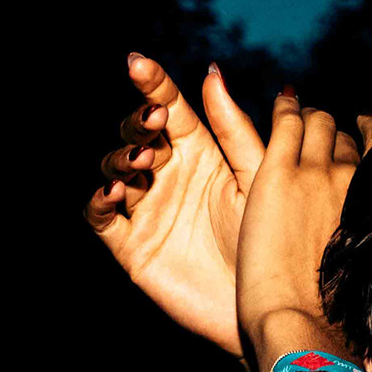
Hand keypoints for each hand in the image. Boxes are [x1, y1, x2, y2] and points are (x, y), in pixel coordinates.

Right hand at [86, 54, 266, 355]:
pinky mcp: (132, 246)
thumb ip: (235, 130)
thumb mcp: (257, 179)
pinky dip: (100, 202)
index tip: (139, 63)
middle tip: (153, 122)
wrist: (266, 307)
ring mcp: (147, 209)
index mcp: (199, 154)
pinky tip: (115, 194)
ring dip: (122, 157)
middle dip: (138, 122)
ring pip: (115, 169)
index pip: (169, 108)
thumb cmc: (270, 243)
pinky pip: (103, 217)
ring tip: (143, 160)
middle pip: (137, 134)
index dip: (153, 84)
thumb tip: (212, 70)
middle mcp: (168, 176)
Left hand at [238, 87, 371, 364]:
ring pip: (317, 124)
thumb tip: (371, 244)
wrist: (300, 321)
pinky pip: (285, 123)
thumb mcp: (368, 273)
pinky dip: (285, 109)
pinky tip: (282, 103)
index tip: (362, 129)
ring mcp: (314, 172)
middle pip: (344, 137)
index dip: (369, 135)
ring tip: (298, 116)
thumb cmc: (333, 315)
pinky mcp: (277, 172)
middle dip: (331, 130)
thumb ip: (369, 242)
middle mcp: (352, 181)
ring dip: (308, 117)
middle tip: (318, 129)